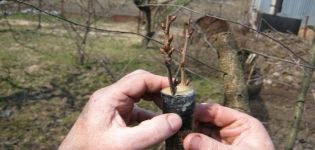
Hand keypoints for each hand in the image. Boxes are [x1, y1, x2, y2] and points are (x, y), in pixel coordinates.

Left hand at [59, 70, 181, 149]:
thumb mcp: (126, 144)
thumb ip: (153, 131)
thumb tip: (177, 119)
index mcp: (109, 97)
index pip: (140, 79)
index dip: (161, 83)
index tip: (180, 91)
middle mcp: (110, 97)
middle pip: (139, 84)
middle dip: (159, 90)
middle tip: (177, 100)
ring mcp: (111, 107)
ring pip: (138, 96)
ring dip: (155, 102)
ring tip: (171, 111)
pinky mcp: (113, 117)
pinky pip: (134, 110)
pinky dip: (148, 114)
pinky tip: (158, 124)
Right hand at [184, 103, 273, 149]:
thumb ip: (212, 147)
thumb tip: (187, 139)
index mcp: (242, 123)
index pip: (216, 111)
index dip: (199, 111)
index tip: (181, 113)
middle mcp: (230, 130)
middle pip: (206, 121)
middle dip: (191, 124)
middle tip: (174, 127)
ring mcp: (222, 142)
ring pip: (201, 134)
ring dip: (189, 135)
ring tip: (175, 135)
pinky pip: (201, 145)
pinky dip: (192, 145)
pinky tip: (182, 143)